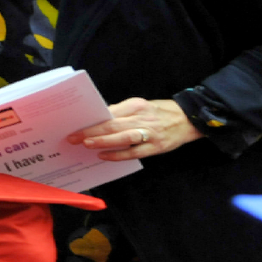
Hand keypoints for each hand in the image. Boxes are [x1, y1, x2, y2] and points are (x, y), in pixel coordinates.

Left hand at [67, 98, 202, 160]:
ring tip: (86, 144)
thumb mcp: (140, 106)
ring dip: (102, 141)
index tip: (76, 123)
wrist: (188, 120)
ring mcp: (149, 133)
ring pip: (122, 137)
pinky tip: (104, 156)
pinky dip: (118, 154)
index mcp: (136, 105)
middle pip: (112, 124)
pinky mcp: (156, 147)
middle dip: (91, 131)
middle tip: (73, 137)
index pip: (109, 111)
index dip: (92, 119)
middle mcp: (142, 118)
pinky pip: (134, 152)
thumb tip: (99, 119)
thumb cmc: (159, 112)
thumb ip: (121, 112)